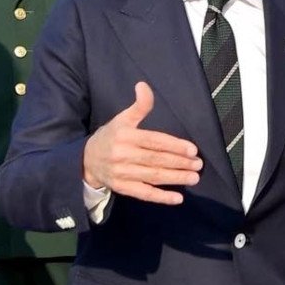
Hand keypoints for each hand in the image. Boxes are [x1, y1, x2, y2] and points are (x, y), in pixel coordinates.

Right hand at [83, 82, 203, 204]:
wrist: (86, 160)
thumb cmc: (110, 137)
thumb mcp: (122, 119)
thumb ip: (139, 106)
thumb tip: (143, 85)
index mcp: (126, 136)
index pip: (154, 141)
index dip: (174, 146)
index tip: (192, 150)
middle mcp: (123, 155)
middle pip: (156, 160)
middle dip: (179, 163)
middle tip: (198, 165)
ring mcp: (122, 173)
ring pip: (153, 176)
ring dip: (175, 178)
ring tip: (194, 178)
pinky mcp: (122, 188)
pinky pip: (144, 194)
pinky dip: (161, 197)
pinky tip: (177, 198)